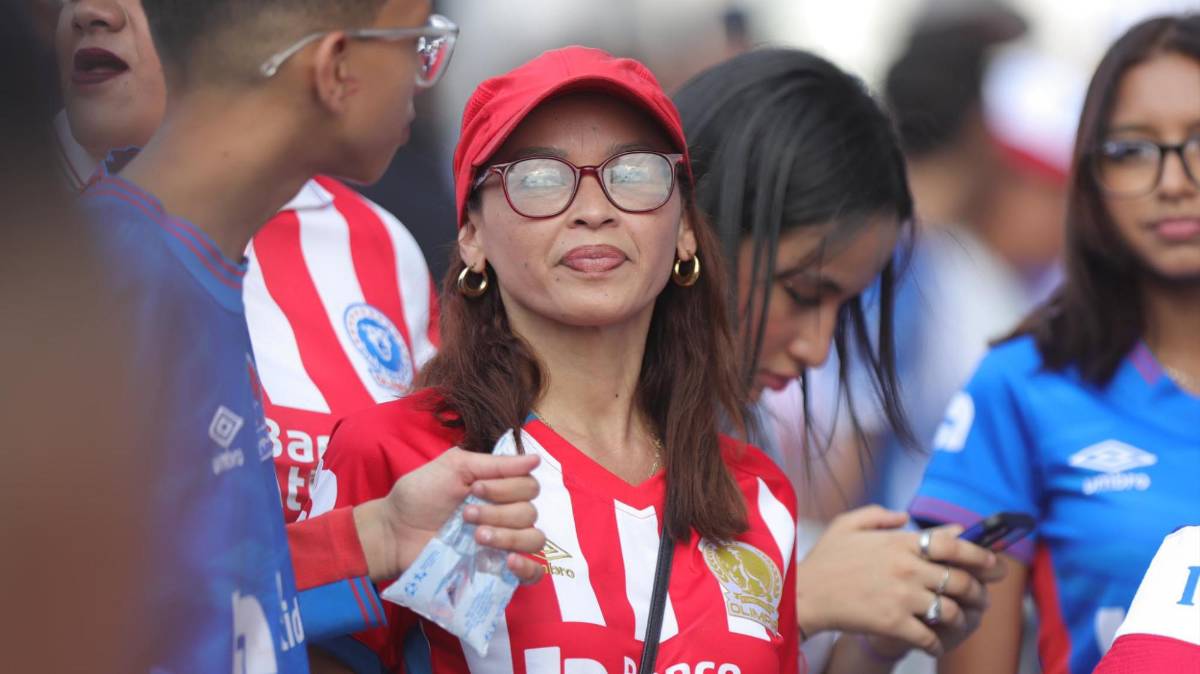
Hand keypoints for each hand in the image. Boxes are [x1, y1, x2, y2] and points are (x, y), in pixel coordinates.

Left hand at [353, 448, 546, 583]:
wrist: (394, 531)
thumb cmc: (420, 495)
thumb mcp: (455, 467)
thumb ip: (495, 464)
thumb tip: (536, 459)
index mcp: (499, 489)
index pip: (529, 486)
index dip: (507, 488)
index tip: (475, 489)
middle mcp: (506, 514)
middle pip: (530, 513)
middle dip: (498, 513)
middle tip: (466, 515)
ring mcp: (503, 544)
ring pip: (533, 540)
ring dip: (508, 536)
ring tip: (477, 537)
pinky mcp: (496, 570)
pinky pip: (533, 573)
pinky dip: (528, 567)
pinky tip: (509, 562)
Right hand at [795, 506, 1005, 656]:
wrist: (803, 595)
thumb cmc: (823, 561)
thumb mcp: (846, 525)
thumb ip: (878, 515)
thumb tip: (905, 516)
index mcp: (899, 542)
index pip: (955, 545)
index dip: (982, 555)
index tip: (994, 565)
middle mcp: (907, 568)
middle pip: (962, 580)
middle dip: (979, 591)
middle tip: (981, 598)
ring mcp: (902, 597)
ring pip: (953, 610)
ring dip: (961, 618)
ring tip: (958, 621)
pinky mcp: (894, 624)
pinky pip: (931, 636)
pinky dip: (937, 642)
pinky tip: (933, 642)